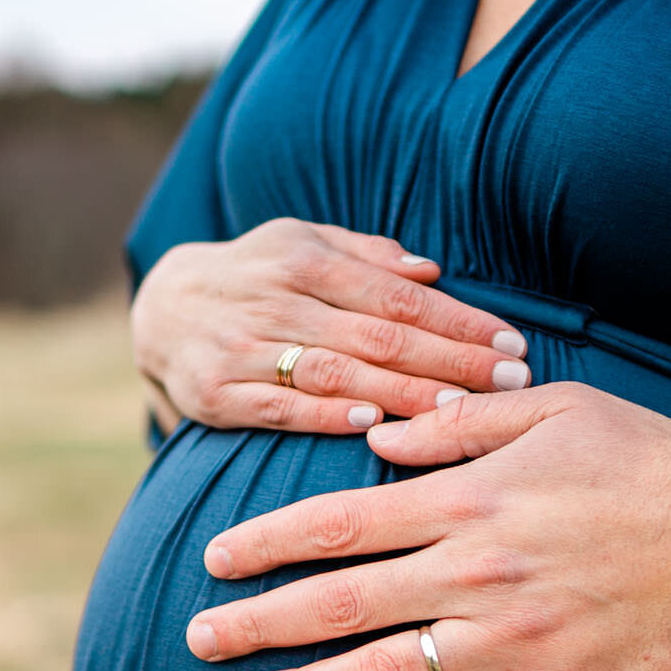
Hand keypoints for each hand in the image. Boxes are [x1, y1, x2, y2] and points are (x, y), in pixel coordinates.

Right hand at [131, 218, 530, 434]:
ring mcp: (243, 348)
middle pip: (378, 336)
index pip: (396, 294)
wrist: (158, 308)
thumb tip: (433, 268)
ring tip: (461, 413)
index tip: (512, 345)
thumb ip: (366, 255)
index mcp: (304, 259)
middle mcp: (275, 300)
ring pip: (337, 374)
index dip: (457, 321)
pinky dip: (326, 418)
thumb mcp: (300, 242)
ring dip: (403, 396)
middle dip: (450, 362)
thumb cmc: (253, 276)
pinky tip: (374, 428)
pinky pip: (280, 409)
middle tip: (509, 384)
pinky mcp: (217, 394)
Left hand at [183, 384, 670, 670]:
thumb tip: (378, 441)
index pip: (339, 524)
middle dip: (258, 625)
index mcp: (469, 499)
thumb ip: (459, 425)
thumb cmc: (647, 460)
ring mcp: (510, 641)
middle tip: (196, 642)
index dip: (267, 545)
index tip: (214, 562)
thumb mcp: (554, 409)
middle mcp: (476, 573)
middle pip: (339, 604)